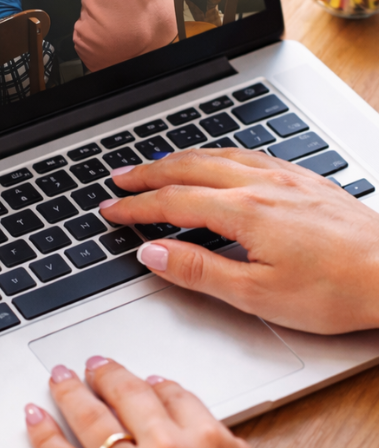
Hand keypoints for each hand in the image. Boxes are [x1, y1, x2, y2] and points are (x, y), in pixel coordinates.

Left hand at [26, 358, 289, 447]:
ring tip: (60, 377)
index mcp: (209, 443)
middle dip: (107, 374)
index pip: (173, 395)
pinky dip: (45, 436)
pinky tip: (34, 417)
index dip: (154, 384)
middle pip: (128, 395)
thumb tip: (203, 426)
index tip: (143, 380)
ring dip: (70, 391)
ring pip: (92, 420)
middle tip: (94, 365)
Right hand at [100, 148, 378, 333]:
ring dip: (178, 158)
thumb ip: (199, 270)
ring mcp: (283, 177)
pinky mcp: (303, 179)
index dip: (136, 207)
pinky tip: (216, 159)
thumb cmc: (337, 289)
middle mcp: (259, 184)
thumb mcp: (258, 294)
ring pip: (216, 155)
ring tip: (155, 163)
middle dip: (147, 173)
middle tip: (118, 178)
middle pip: (187, 169)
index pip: (172, 203)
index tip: (111, 210)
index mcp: (243, 211)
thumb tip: (152, 254)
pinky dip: (215, 153)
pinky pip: (246, 153)